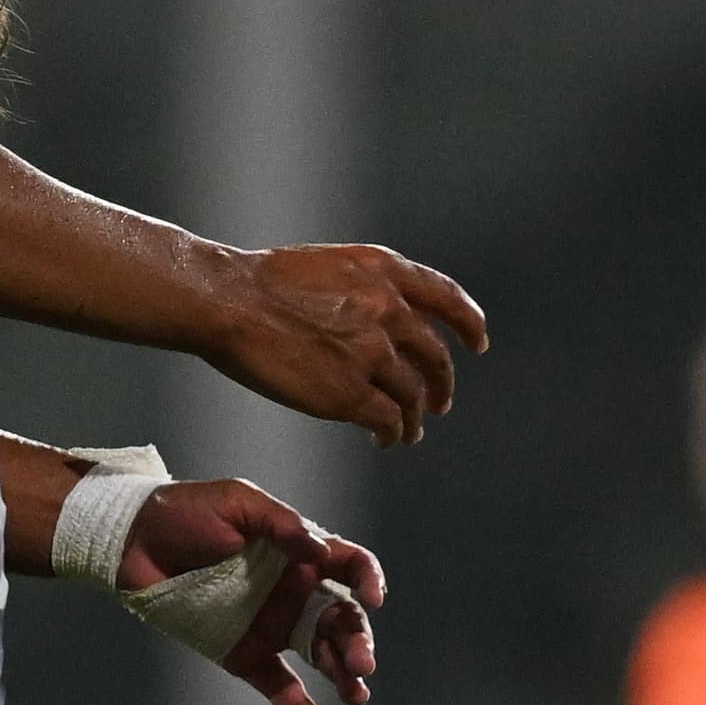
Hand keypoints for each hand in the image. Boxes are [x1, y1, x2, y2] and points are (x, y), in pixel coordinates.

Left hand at [125, 478, 384, 704]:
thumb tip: (320, 549)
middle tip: (361, 663)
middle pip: (342, 618)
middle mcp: (294, 592)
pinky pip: (280, 685)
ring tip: (356, 695)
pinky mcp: (244, 654)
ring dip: (343, 675)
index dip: (368, 580)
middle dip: (357, 641)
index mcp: (299, 552)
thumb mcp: (238, 503)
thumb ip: (282, 525)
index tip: (371, 597)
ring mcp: (272, 626)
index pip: (349, 566)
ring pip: (321, 654)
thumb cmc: (187, 512)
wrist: (134, 541)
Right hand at [208, 243, 489, 448]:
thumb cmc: (259, 283)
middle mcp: (388, 309)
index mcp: (384, 271)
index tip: (477, 343)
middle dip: (442, 383)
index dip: (468, 323)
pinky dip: (393, 433)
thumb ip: (362, 287)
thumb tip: (375, 318)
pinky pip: (388, 420)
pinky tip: (385, 440)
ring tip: (409, 431)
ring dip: (416, 417)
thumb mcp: (328, 264)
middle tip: (440, 401)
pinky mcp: (350, 392)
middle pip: (434, 355)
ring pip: (414, 394)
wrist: (228, 302)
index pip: (446, 298)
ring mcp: (372, 353)